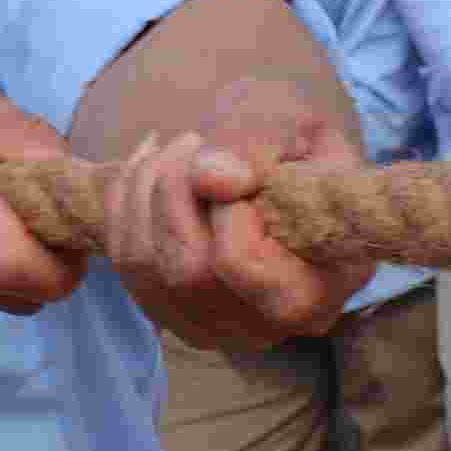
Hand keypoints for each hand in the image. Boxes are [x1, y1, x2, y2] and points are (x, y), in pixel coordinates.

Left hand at [93, 131, 345, 351]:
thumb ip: (259, 142)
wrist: (273, 163)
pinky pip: (126, 264)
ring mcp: (218, 328)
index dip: (224, 206)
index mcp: (324, 283)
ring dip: (145, 191)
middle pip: (189, 273)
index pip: (243, 263)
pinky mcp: (174, 316)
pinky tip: (152, 168)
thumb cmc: (294, 146)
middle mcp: (271, 324)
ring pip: (147, 268)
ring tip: (177, 150)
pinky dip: (125, 204)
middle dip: (174, 190)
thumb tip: (211, 179)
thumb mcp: (294, 121)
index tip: (232, 161)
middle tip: (191, 140)